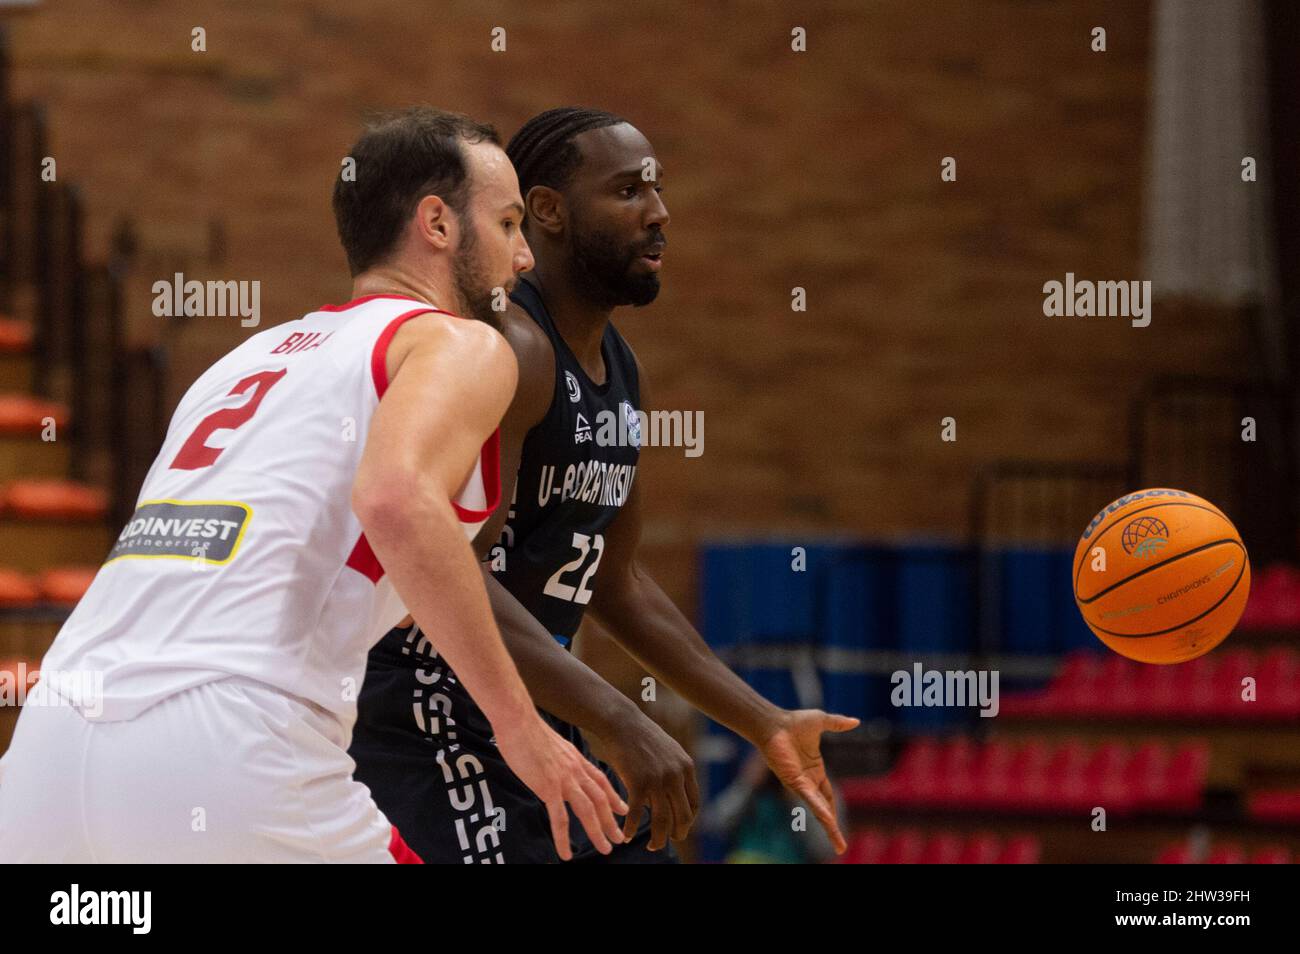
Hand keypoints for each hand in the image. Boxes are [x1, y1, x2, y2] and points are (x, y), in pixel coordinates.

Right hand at [495, 712, 627, 859]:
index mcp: (576, 759)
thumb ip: (560, 760)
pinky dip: (564, 839)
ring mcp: (564, 780)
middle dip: (611, 821)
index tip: (623, 810)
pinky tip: (565, 855)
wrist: (518, 720)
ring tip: (605, 849)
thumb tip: (557, 769)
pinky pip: (559, 819)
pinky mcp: (548, 788)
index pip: (601, 781)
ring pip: (587, 811)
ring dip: (598, 832)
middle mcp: (575, 771)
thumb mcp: (553, 745)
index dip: (614, 797)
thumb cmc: (528, 730)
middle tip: (620, 839)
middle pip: (600, 800)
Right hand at [598, 709, 698, 849]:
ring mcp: (658, 779)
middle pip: (682, 816)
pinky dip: (633, 828)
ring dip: (658, 839)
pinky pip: (639, 814)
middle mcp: (676, 775)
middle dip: (676, 834)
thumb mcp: (667, 751)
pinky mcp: (639, 782)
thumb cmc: (640, 736)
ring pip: (663, 820)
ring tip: (652, 847)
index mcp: (686, 767)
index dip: (687, 821)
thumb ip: (674, 771)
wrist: (621, 721)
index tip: (678, 828)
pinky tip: (628, 835)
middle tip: (666, 842)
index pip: (694, 804)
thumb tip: (675, 793)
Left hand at [757, 708, 858, 853]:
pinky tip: (828, 820)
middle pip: (824, 809)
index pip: (826, 795)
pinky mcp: (794, 781)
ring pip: (819, 809)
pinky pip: (810, 798)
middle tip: (840, 847)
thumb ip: (839, 724)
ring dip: (829, 826)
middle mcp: (808, 780)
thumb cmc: (793, 722)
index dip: (833, 809)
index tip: (836, 824)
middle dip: (832, 828)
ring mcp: (801, 783)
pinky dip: (820, 809)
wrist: (774, 723)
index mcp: (815, 770)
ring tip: (838, 846)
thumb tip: (856, 721)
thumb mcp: (822, 721)